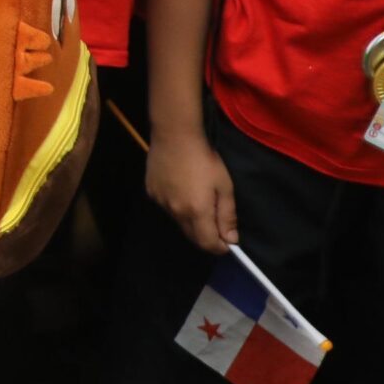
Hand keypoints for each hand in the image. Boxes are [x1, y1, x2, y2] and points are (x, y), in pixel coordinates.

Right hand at [147, 130, 238, 253]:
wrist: (174, 136)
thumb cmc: (204, 159)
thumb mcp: (224, 186)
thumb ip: (227, 215)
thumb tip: (231, 240)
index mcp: (197, 211)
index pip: (208, 244)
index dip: (220, 247)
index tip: (228, 242)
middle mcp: (176, 212)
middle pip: (193, 237)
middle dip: (207, 236)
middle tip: (216, 222)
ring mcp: (161, 203)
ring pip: (180, 223)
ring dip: (192, 221)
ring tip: (198, 200)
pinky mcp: (151, 193)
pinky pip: (168, 209)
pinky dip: (178, 207)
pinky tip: (181, 190)